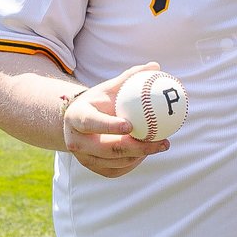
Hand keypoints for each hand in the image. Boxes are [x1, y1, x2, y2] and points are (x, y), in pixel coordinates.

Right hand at [62, 63, 169, 177]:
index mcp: (76, 117)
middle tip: (161, 142)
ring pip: (115, 162)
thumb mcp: (110, 87)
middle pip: (107, 148)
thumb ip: (130, 77)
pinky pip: (116, 170)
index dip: (109, 126)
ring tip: (160, 145)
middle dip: (136, 147)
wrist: (80, 122)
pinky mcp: (92, 168)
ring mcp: (83, 157)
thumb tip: (155, 66)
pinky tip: (148, 153)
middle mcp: (75, 140)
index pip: (91, 123)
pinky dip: (134, 163)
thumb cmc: (100, 101)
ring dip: (140, 155)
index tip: (131, 125)